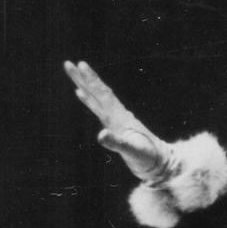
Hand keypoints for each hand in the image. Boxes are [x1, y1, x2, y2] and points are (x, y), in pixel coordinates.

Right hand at [63, 60, 171, 181]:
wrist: (159, 163)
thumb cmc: (148, 157)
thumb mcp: (132, 151)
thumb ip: (116, 142)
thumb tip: (101, 135)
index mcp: (119, 116)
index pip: (103, 94)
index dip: (92, 80)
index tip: (80, 65)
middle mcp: (116, 114)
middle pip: (97, 92)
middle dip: (83, 78)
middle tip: (67, 63)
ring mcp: (115, 119)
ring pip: (96, 98)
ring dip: (84, 86)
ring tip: (73, 72)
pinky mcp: (114, 126)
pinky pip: (98, 109)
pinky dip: (89, 100)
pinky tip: (81, 94)